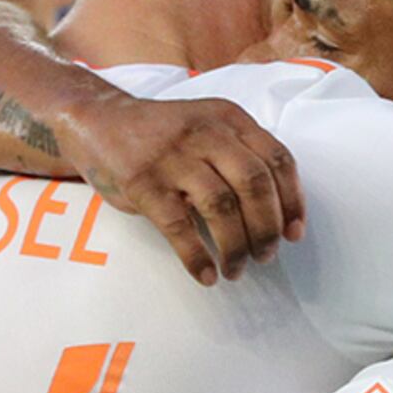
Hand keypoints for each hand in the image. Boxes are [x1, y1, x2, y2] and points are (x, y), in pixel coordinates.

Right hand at [54, 89, 302, 284]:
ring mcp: (173, 157)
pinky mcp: (143, 182)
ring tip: (236, 269)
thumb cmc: (163, 134)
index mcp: (228, 118)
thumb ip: (239, 153)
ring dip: (235, 247)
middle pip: (254, 185)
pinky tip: (206, 274)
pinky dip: (197, 257)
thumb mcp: (207, 125)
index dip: (292, 201)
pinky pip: (178, 227)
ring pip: (221, 208)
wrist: (98, 120)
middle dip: (266, 229)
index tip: (294, 233)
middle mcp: (205, 133)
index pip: (277, 159)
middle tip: (266, 256)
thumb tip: (277, 212)